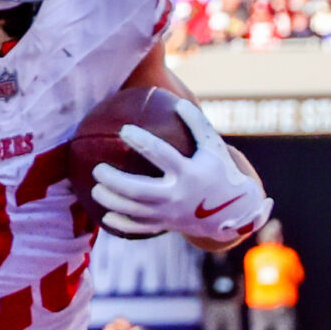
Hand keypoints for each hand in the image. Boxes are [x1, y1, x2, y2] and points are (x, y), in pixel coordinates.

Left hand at [94, 97, 270, 245]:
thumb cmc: (220, 171)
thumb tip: (177, 101)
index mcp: (188, 173)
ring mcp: (170, 214)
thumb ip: (197, 123)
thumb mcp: (213, 146)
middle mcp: (177, 195)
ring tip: (96, 188)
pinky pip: (139, 228)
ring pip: (134, 211)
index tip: (124, 129)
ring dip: (111, 201)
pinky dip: (121, 223)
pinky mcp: (166, 225)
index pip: (161, 155)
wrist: (234, 211)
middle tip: (98, 169)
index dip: (141, 141)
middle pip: (138, 190)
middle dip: (114, 181)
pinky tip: (105, 215)